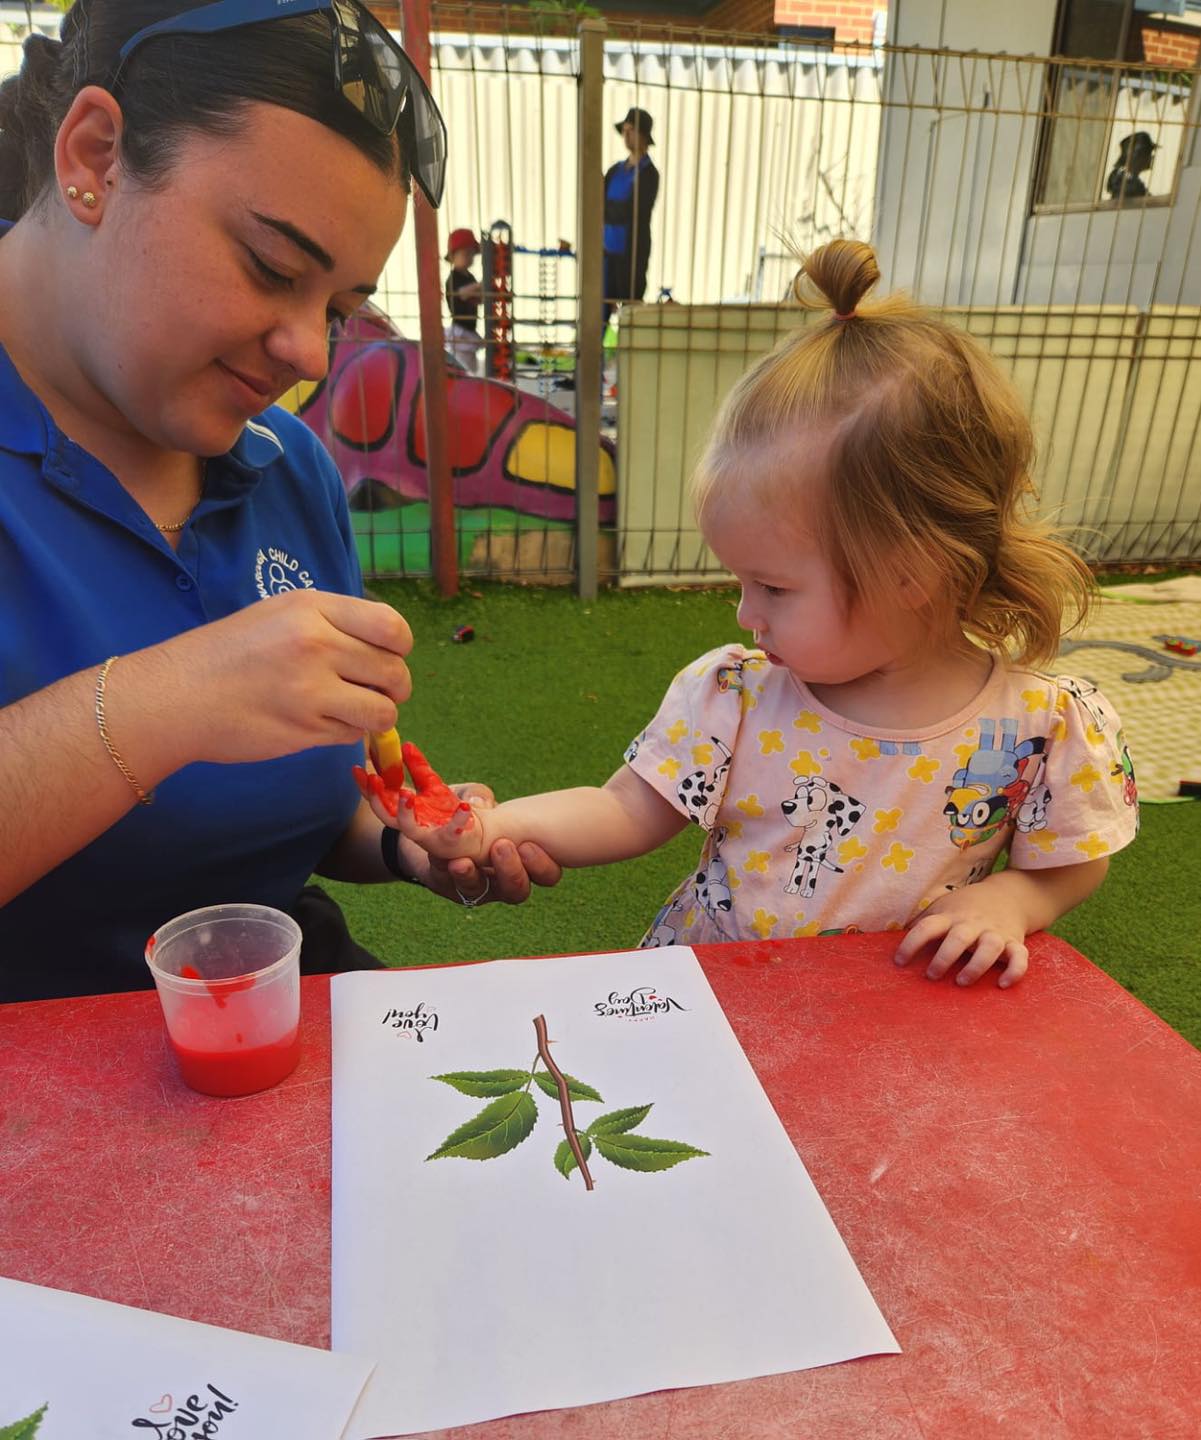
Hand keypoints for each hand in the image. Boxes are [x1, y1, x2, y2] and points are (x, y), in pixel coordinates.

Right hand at [150, 589, 411, 766]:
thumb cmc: (229, 653)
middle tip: (377, 690)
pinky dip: (346, 732)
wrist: (176, 697)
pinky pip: (353, 734)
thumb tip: (389, 644)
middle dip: (394, 686)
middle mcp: (316, 644)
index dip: (400, 646)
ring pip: (382, 710)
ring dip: (377, 715)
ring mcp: (311, 690)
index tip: (389, 655)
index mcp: (312, 608)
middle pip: (393, 671)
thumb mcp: (280, 614)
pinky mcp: (304, 730)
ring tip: (355, 710)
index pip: (391, 626)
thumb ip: (333, 622)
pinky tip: (320, 722)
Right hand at [356, 744, 489, 861]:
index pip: (380, 797)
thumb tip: (406, 745)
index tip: (356, 768)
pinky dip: (458, 819)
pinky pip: (452, 831)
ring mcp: (429, 834)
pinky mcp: (450, 839)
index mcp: (404, 810)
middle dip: (377, 798)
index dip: (366, 785)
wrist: (473, 835)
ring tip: (406, 793)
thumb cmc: (447, 811)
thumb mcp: (432, 785)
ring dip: (404, 812)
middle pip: (385, 814)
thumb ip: (418, 767)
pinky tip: (464, 806)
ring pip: (409, 828)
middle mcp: (411, 824)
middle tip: (373, 779)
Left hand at [414, 783, 562, 905]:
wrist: (426, 825)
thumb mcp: (470, 795)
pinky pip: (451, 884)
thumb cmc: (463, 810)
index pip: (545, 872)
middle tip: (501, 847)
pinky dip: (448, 871)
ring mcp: (476, 886)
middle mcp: (503, 878)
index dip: (542, 865)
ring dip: (474, 876)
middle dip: (512, 872)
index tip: (528, 845)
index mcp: (522, 857)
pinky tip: (446, 860)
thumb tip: (480, 801)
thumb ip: (477, 793)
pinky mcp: (449, 887)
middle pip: (519, 891)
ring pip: (481, 893)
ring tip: (463, 862)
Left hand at [894, 879, 1029, 988]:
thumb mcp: (941, 908)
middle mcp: (972, 924)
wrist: (1008, 895)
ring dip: (976, 965)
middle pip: (958, 938)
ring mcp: (995, 933)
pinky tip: (1002, 985)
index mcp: (950, 916)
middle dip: (944, 957)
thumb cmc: (964, 908)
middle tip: (931, 975)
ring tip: (961, 981)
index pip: (927, 927)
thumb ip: (923, 924)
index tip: (899, 962)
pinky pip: (1020, 957)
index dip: (911, 943)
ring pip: (990, 947)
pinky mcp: (1014, 942)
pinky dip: (1014, 971)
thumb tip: (888, 942)